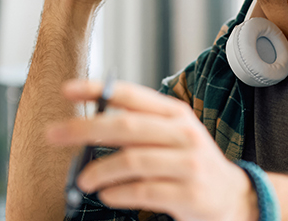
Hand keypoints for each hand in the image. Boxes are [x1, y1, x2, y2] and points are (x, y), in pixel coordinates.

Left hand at [47, 80, 256, 220]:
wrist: (234, 197)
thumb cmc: (189, 164)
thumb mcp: (172, 136)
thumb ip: (138, 128)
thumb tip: (87, 126)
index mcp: (175, 114)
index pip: (131, 96)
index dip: (97, 90)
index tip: (66, 90)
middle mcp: (183, 134)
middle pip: (126, 127)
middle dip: (84, 129)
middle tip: (54, 135)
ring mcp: (188, 164)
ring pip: (131, 161)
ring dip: (98, 171)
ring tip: (83, 181)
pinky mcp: (189, 194)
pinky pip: (143, 191)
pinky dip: (118, 193)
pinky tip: (108, 195)